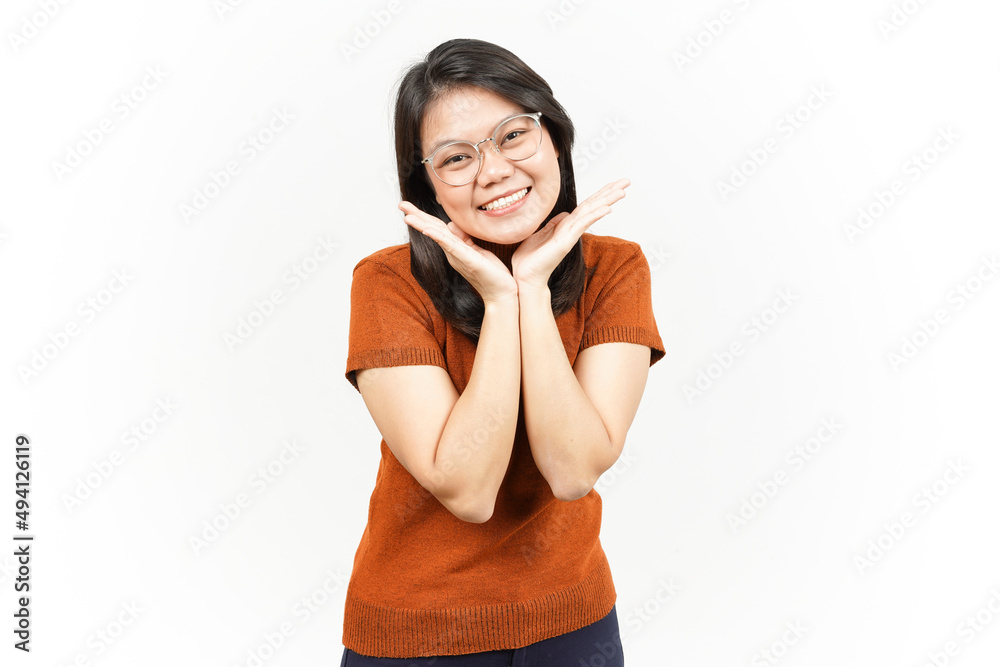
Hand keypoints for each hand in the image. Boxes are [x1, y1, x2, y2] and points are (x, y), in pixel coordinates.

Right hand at [399, 201, 518, 303]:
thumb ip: (463, 238)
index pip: (437, 228)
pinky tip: (428, 230)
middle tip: (401, 205)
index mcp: (455, 248)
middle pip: (432, 229)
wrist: (501, 294)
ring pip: (438, 236)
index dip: (424, 216)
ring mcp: (458, 256)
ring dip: (422, 225)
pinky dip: (439, 237)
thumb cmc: (492, 274)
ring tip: (407, 217)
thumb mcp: (476, 250)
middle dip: (417, 217)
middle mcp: (453, 252)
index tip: (409, 207)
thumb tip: (451, 224)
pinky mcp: (468, 260)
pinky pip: (451, 246)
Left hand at [511, 178, 629, 288]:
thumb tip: (563, 214)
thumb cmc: (529, 259)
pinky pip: (582, 225)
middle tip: (627, 181)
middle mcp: (571, 229)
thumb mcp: (541, 233)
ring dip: (607, 200)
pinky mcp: (565, 242)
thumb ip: (553, 223)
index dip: (599, 193)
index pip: (586, 205)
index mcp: (565, 225)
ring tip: (623, 190)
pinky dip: (594, 215)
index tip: (613, 183)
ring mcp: (570, 235)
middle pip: (593, 205)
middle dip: (610, 193)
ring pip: (591, 212)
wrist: (525, 277)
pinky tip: (607, 208)